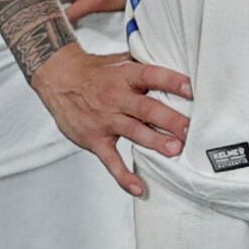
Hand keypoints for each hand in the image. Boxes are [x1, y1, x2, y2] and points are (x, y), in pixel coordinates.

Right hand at [31, 46, 194, 194]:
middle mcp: (115, 97)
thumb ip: (145, 64)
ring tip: (174, 150)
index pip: (150, 75)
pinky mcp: (95, 139)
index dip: (170, 81)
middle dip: (169, 119)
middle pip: (146, 108)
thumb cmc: (94, 72)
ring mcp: (105, 120)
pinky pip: (111, 160)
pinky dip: (123, 176)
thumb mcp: (119, 61)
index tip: (190, 89)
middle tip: (188, 129)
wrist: (58, 80)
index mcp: (124, 76)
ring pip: (133, 132)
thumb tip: (176, 61)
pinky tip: (138, 187)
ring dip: (154, 141)